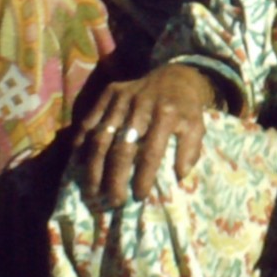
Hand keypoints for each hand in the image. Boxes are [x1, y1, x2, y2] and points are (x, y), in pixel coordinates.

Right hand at [72, 62, 216, 207]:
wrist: (174, 75)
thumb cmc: (185, 109)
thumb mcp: (197, 126)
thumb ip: (191, 150)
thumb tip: (179, 175)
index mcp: (167, 113)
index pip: (151, 151)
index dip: (143, 176)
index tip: (138, 196)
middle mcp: (142, 104)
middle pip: (122, 147)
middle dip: (115, 178)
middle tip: (113, 201)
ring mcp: (122, 97)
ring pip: (101, 135)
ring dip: (94, 167)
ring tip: (92, 190)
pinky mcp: (109, 93)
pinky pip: (90, 119)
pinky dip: (81, 141)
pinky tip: (79, 163)